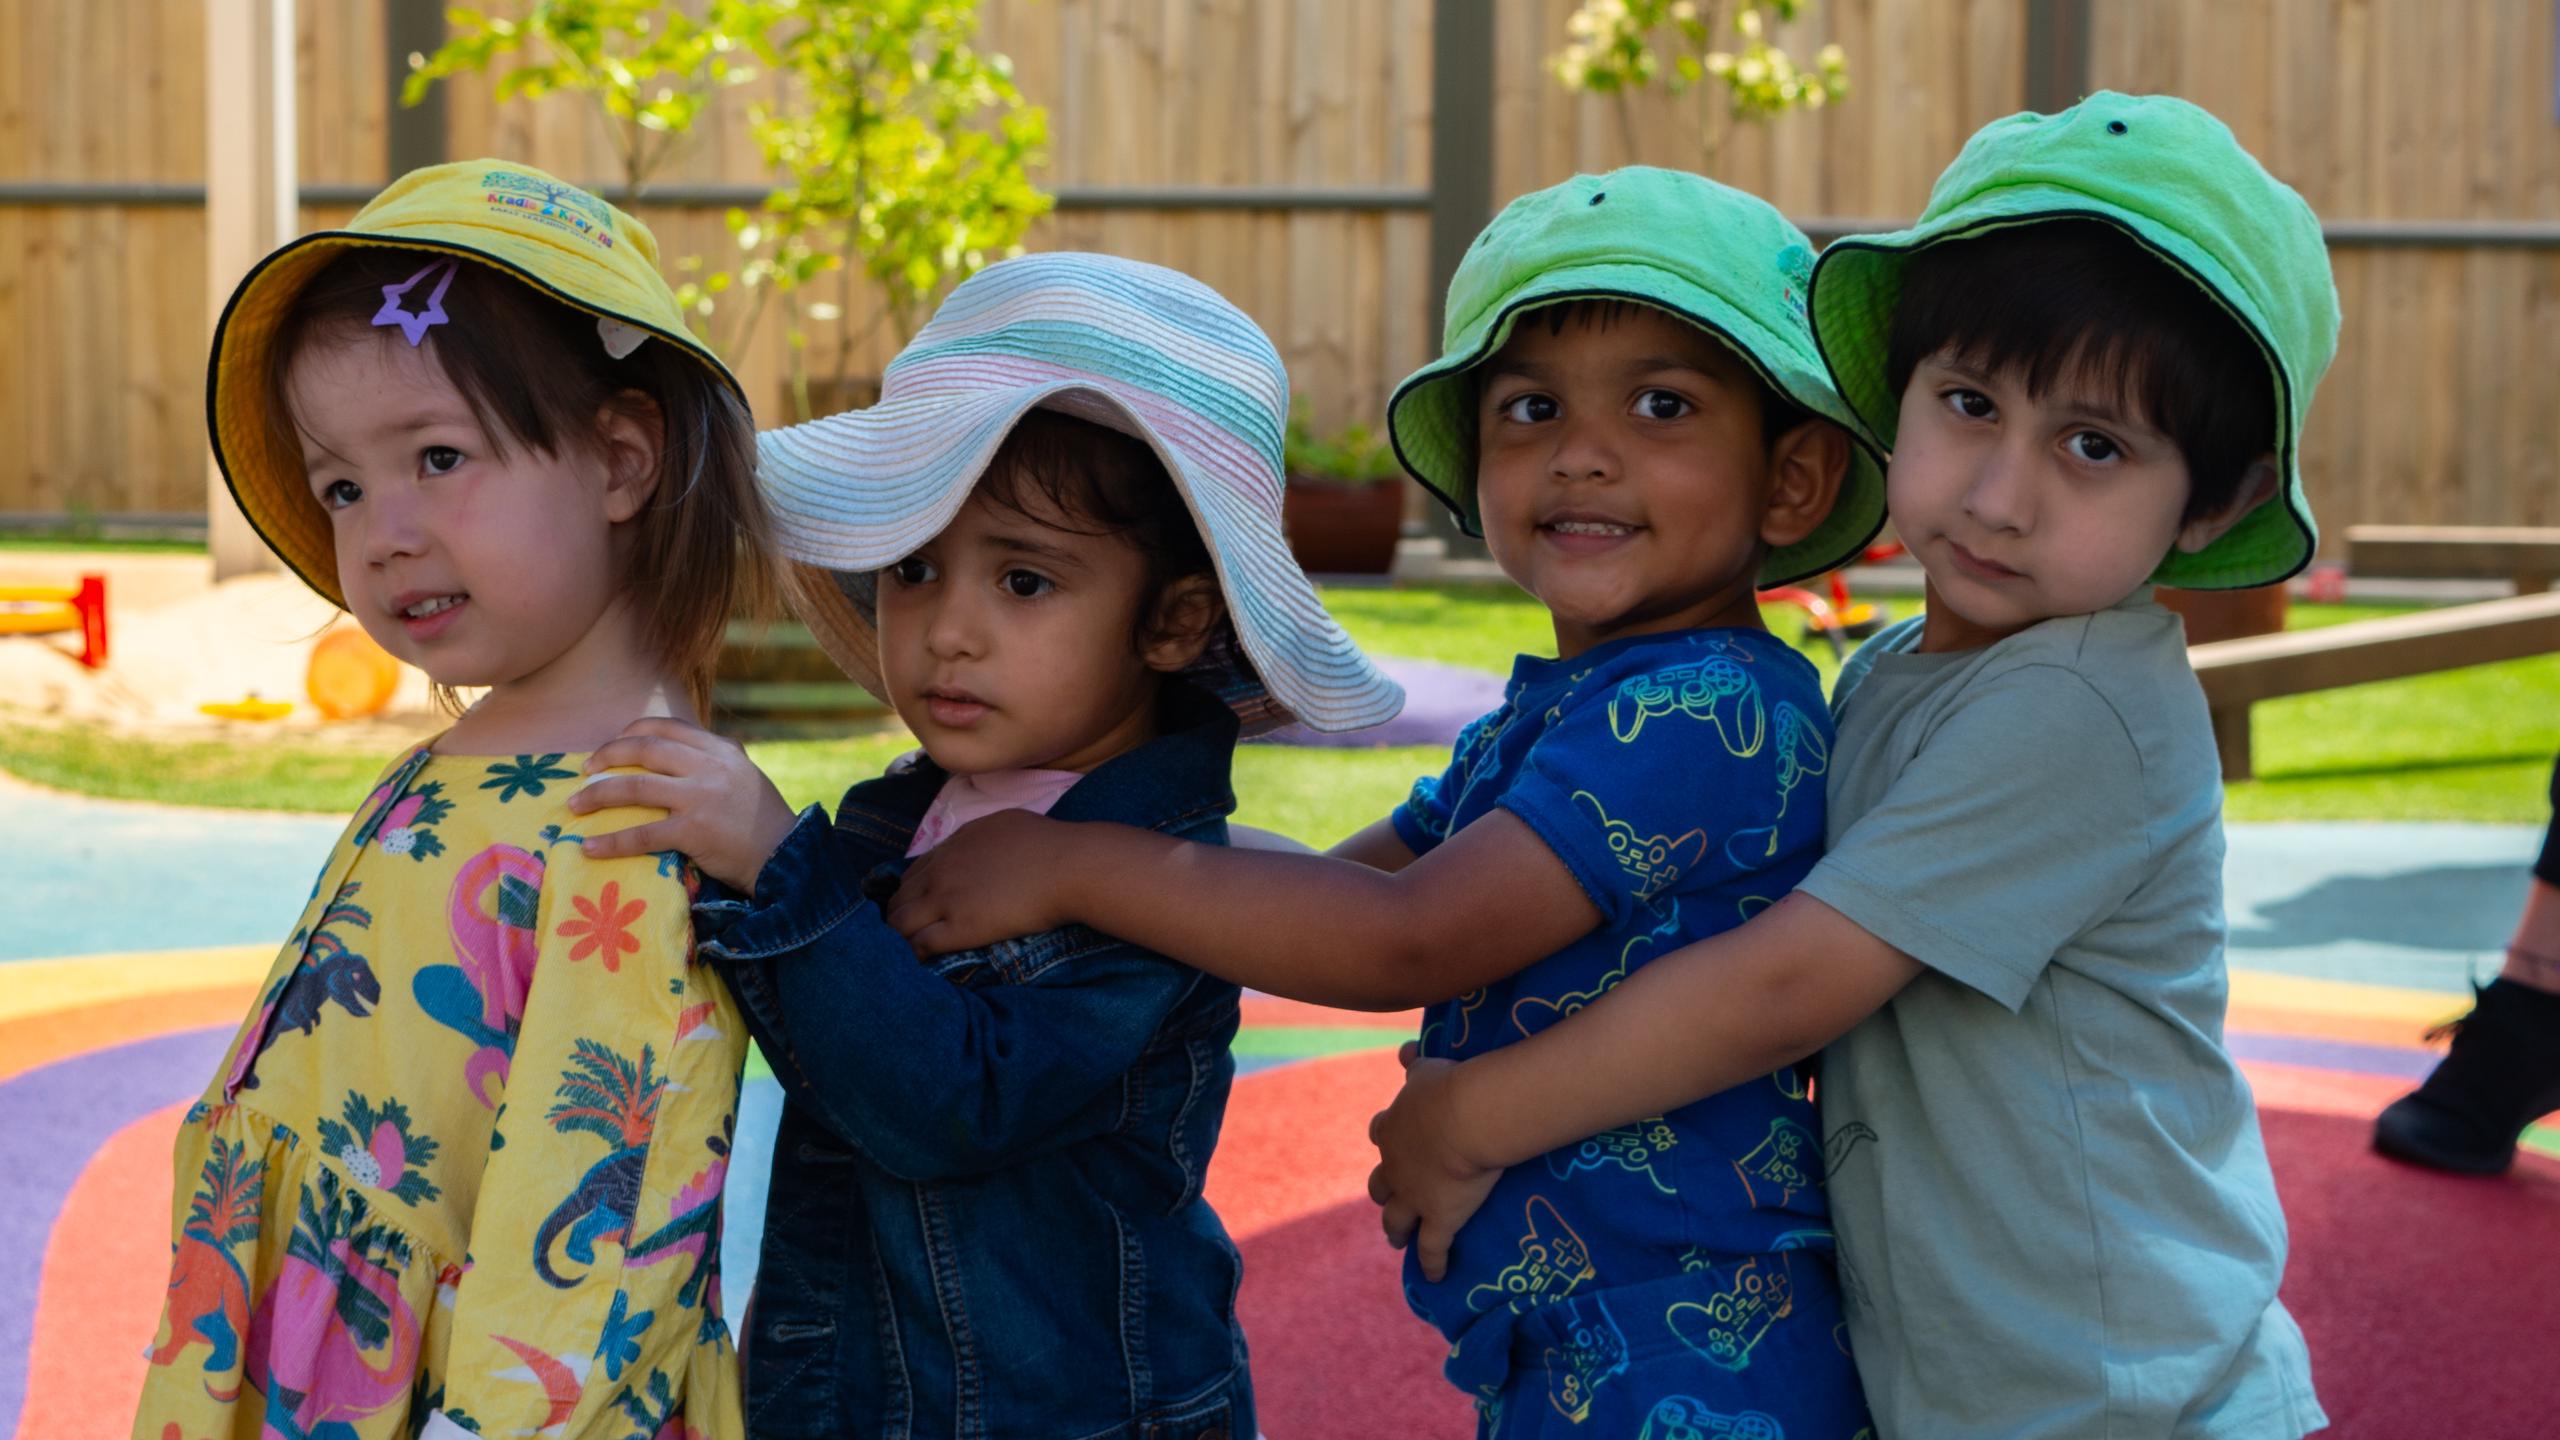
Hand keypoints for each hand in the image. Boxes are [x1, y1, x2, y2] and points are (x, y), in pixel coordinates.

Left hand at [569, 718, 798, 892]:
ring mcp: (702, 797)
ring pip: (636, 787)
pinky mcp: (695, 831)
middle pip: (645, 749)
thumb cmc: (764, 822)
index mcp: (721, 750)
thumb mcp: (745, 777)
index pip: (668, 727)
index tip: (611, 746)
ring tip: (575, 805)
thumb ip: (714, 762)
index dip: (632, 732)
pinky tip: (590, 848)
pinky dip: (612, 841)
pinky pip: (643, 834)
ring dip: (598, 795)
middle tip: (584, 772)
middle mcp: (710, 767)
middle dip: (608, 756)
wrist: (788, 857)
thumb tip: (678, 753)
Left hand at [885, 809, 1079, 954]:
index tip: (918, 907)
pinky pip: (919, 943)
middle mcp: (942, 870)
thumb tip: (982, 844)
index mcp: (954, 845)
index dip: (911, 892)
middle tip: (908, 934)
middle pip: (899, 896)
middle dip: (898, 915)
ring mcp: (947, 898)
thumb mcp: (1006, 823)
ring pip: (900, 921)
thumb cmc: (1050, 843)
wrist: (1069, 867)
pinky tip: (919, 962)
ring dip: (898, 937)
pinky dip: (913, 954)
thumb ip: (983, 836)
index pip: (914, 872)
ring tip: (905, 952)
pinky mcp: (960, 927)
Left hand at [1366, 1044, 1500, 1283]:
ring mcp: (1414, 1196)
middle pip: (1380, 1183)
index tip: (1389, 1142)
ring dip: (1395, 1228)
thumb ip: (1414, 1063)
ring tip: (1396, 1238)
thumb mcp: (1427, 1068)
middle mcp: (1395, 1165)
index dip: (1386, 1139)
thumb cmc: (1449, 1088)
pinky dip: (1431, 1263)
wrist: (1464, 1119)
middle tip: (1388, 1199)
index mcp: (1394, 1127)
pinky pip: (1432, 1248)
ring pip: (1395, 1218)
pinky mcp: (1437, 1220)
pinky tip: (1434, 1277)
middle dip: (1383, 1191)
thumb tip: (1403, 1049)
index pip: (1382, 1133)